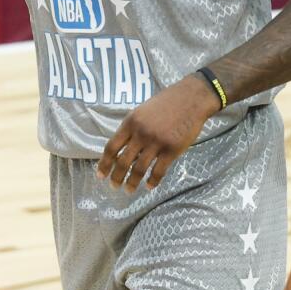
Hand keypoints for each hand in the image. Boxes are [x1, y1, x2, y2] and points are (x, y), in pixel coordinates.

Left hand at [96, 75, 220, 191]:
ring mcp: (156, 142)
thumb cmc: (164, 104)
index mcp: (130, 123)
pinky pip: (159, 170)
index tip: (100, 175)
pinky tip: (149, 186)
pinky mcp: (172, 150)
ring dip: (132, 182)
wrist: (190, 99)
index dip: (104, 163)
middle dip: (116, 176)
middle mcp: (140, 133)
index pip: (112, 147)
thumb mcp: (141, 112)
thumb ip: (131, 129)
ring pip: (139, 168)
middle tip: (114, 186)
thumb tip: (121, 150)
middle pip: (123, 161)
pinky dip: (153, 181)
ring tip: (129, 190)